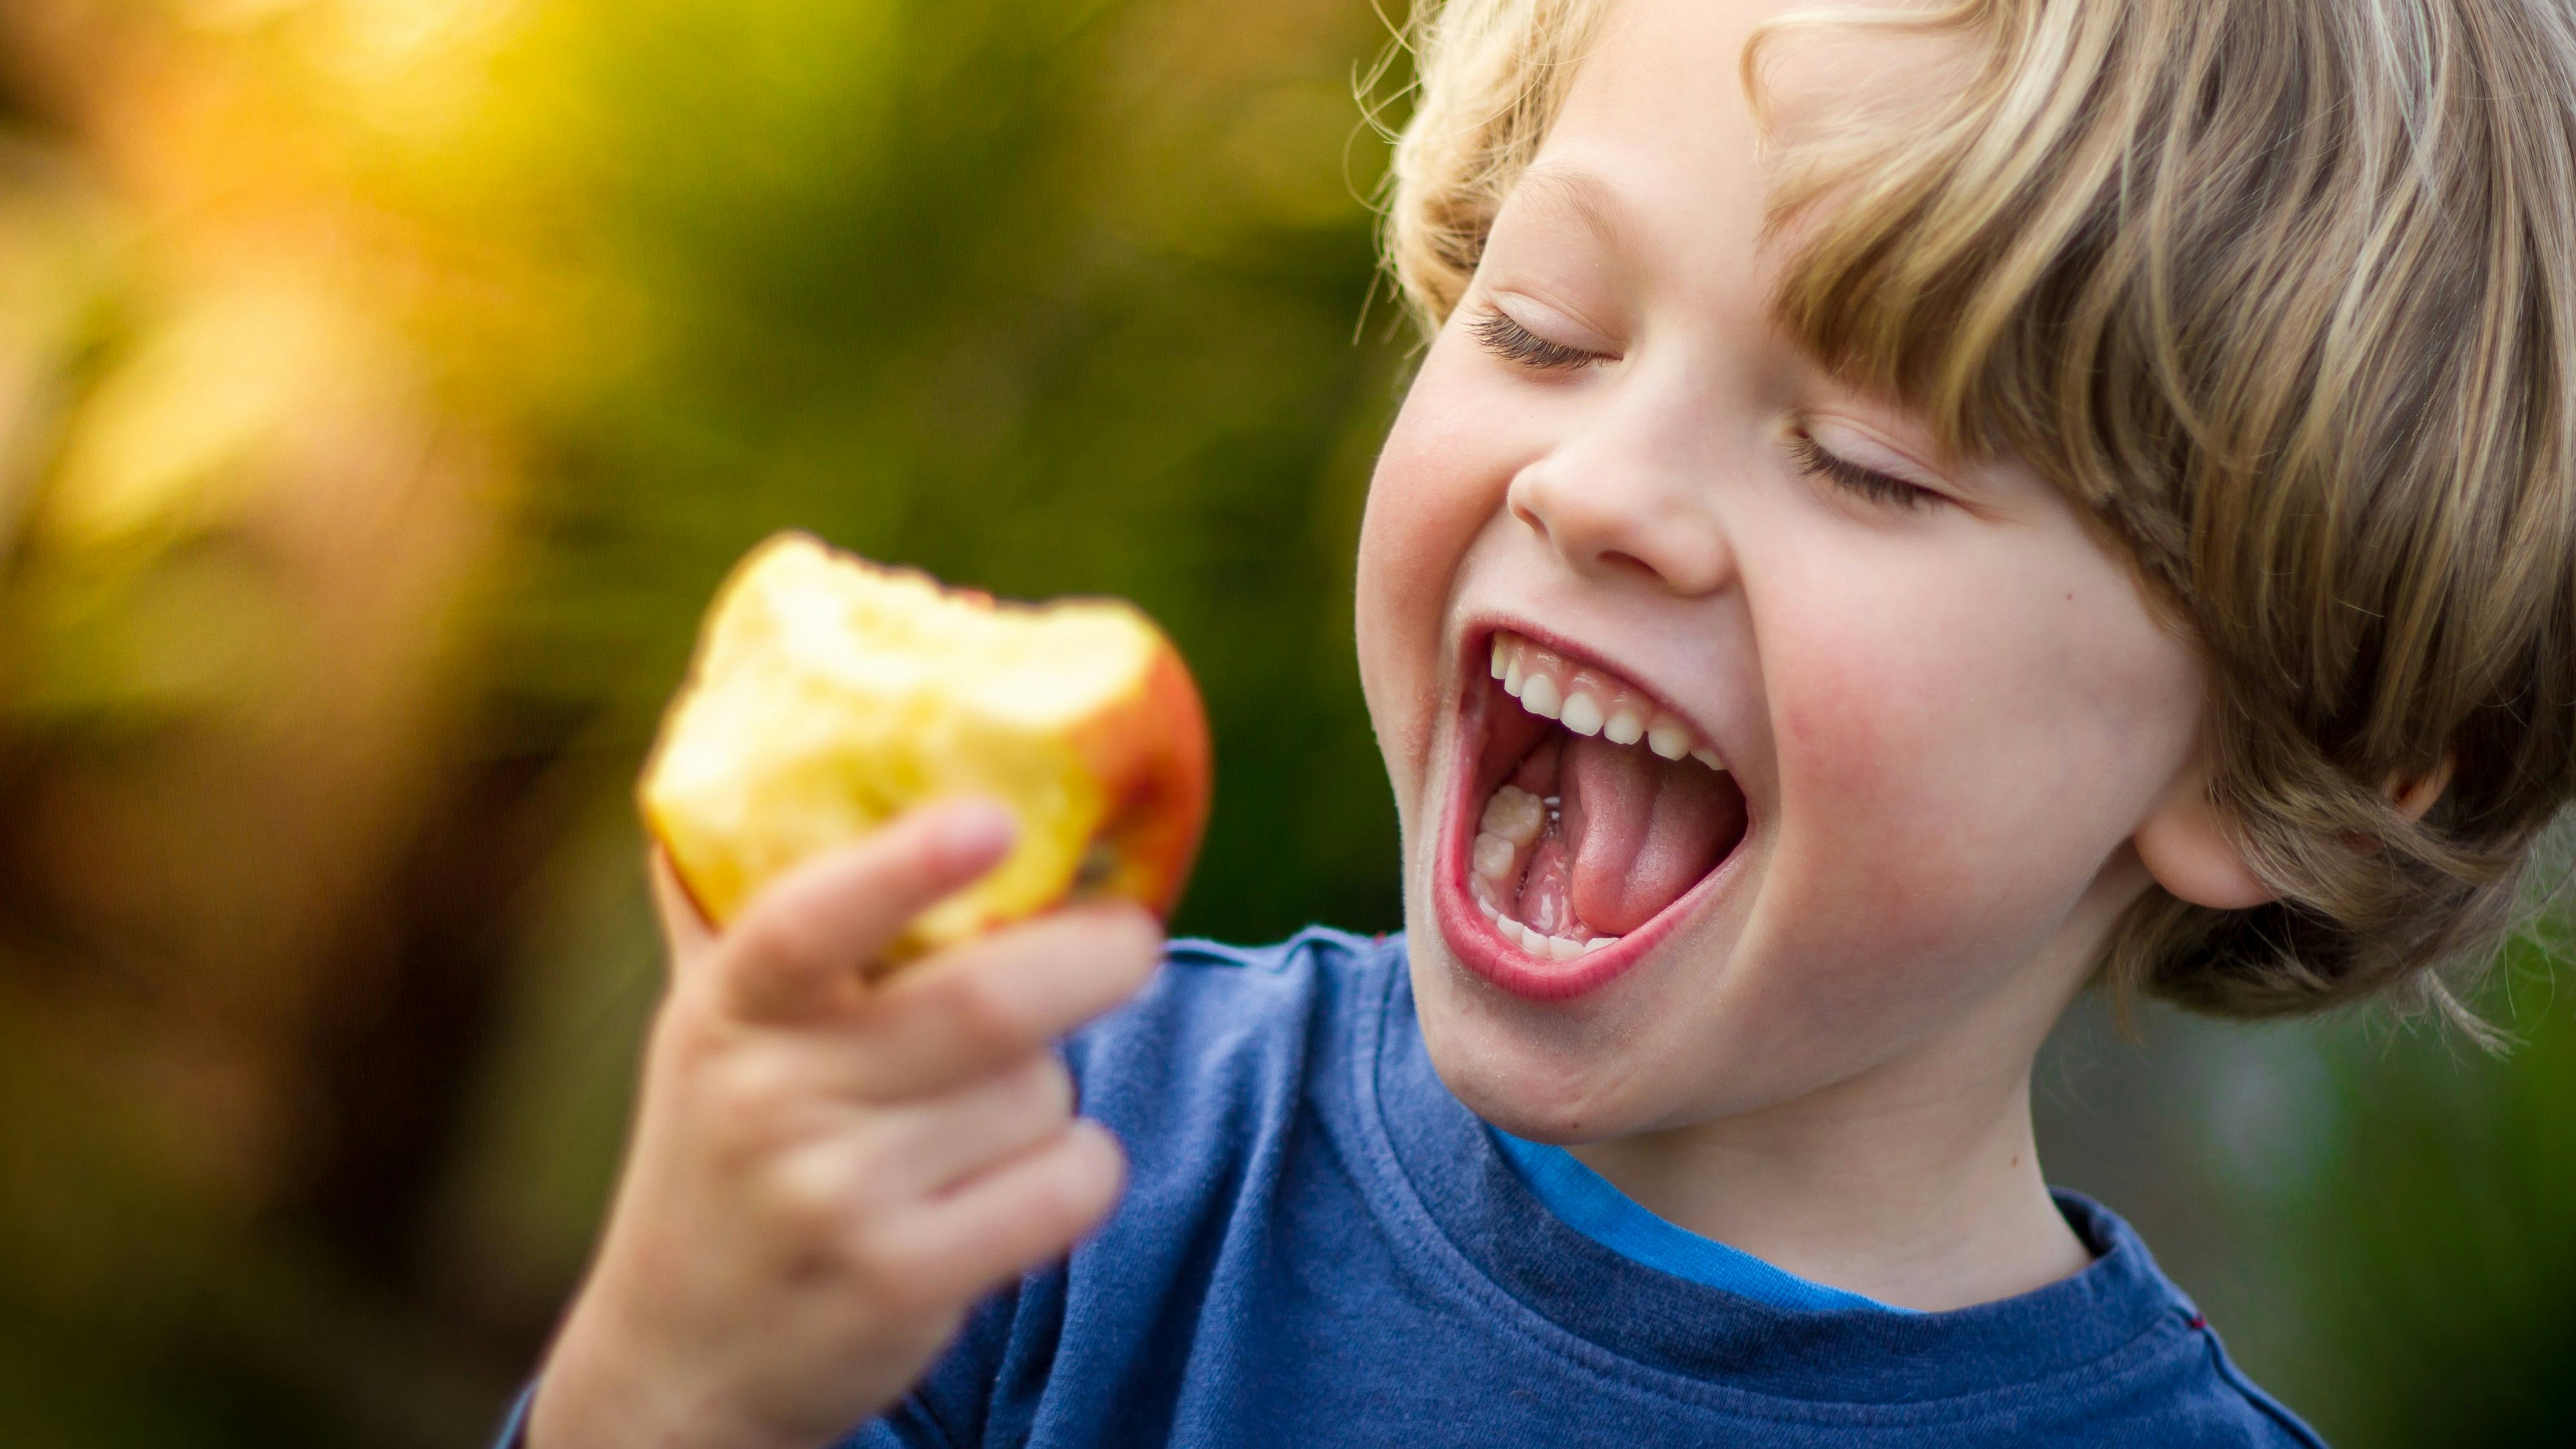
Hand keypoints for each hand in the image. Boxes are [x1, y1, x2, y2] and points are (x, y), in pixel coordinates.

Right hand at [526, 801, 1159, 1448]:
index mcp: (728, 1013)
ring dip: (1057, 1085)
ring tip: (1002, 1100)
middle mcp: (772, 1101)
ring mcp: (835, 1201)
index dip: (902, 866)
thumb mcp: (707, 1027)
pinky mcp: (902, 1286)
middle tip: (1133, 937)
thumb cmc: (723, 1150)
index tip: (988, 817)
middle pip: (982, 1005)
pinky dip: (1083, 1168)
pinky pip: (1064, 1188)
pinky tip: (1038, 1175)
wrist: (678, 1366)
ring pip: (1038, 1093)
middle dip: (1089, 958)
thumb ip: (740, 897)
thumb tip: (754, 706)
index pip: (804, 923)